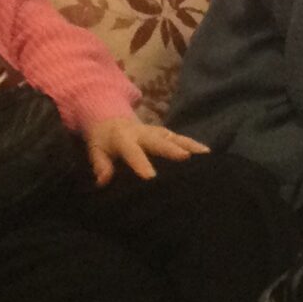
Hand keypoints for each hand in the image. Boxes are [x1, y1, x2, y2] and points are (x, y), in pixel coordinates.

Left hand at [84, 116, 204, 184]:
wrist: (112, 121)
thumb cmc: (104, 141)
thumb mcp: (96, 150)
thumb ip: (101, 164)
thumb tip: (104, 180)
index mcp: (123, 138)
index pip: (132, 151)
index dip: (141, 162)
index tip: (150, 177)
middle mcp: (143, 132)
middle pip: (158, 141)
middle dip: (171, 149)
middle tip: (185, 157)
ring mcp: (157, 132)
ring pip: (173, 137)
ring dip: (189, 145)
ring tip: (204, 155)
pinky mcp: (167, 133)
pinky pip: (181, 138)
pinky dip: (194, 144)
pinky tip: (206, 153)